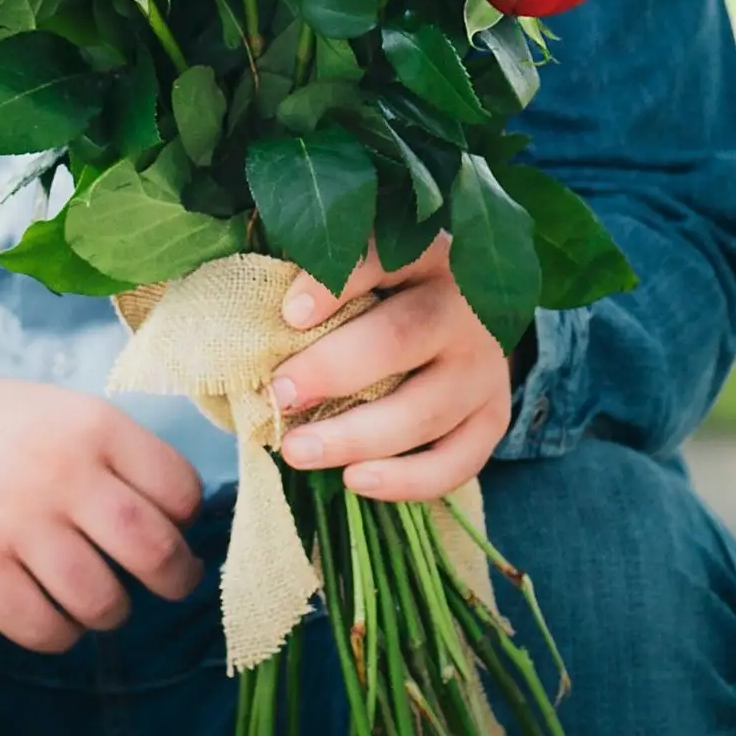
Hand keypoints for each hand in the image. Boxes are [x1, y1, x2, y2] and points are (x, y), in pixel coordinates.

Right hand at [0, 354, 205, 653]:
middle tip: (168, 582)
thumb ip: (127, 461)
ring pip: (102, 601)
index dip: (186, 521)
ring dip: (113, 611)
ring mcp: (14, 521)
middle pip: (153, 551)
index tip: (170, 528)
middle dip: (175, 579)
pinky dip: (60, 634)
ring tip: (100, 597)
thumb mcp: (71, 415)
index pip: (181, 492)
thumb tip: (191, 530)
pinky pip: (43, 630)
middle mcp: (60, 471)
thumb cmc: (6, 433)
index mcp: (95, 426)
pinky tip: (53, 612)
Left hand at [268, 235, 513, 501]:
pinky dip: (406, 479)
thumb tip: (242, 323)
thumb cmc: (387, 297)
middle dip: (334, 370)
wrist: (468, 322)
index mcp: (427, 255)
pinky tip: (354, 480)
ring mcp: (485, 368)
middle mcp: (465, 308)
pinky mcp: (493, 418)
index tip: (290, 314)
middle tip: (280, 394)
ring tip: (297, 450)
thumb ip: (316, 287)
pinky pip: (456, 461)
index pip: (386, 258)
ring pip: (426, 409)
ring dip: (356, 436)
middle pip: (403, 337)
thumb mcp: (363, 273)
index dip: (338, 284)